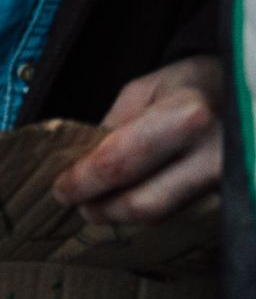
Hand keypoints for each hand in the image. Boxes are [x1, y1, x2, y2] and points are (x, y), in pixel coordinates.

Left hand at [51, 55, 224, 224]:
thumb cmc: (191, 84)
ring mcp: (225, 181)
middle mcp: (212, 156)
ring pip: (161, 213)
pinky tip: (128, 197)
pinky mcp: (228, 195)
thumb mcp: (143, 90)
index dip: (83, 181)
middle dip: (100, 208)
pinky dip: (147, 206)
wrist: (242, 93)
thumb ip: (113, 126)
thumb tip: (82, 162)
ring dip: (120, 212)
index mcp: (186, 118)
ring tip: (96, 201)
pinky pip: (178, 210)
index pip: (120, 164)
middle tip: (75, 203)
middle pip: (142, 202)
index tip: (61, 188)